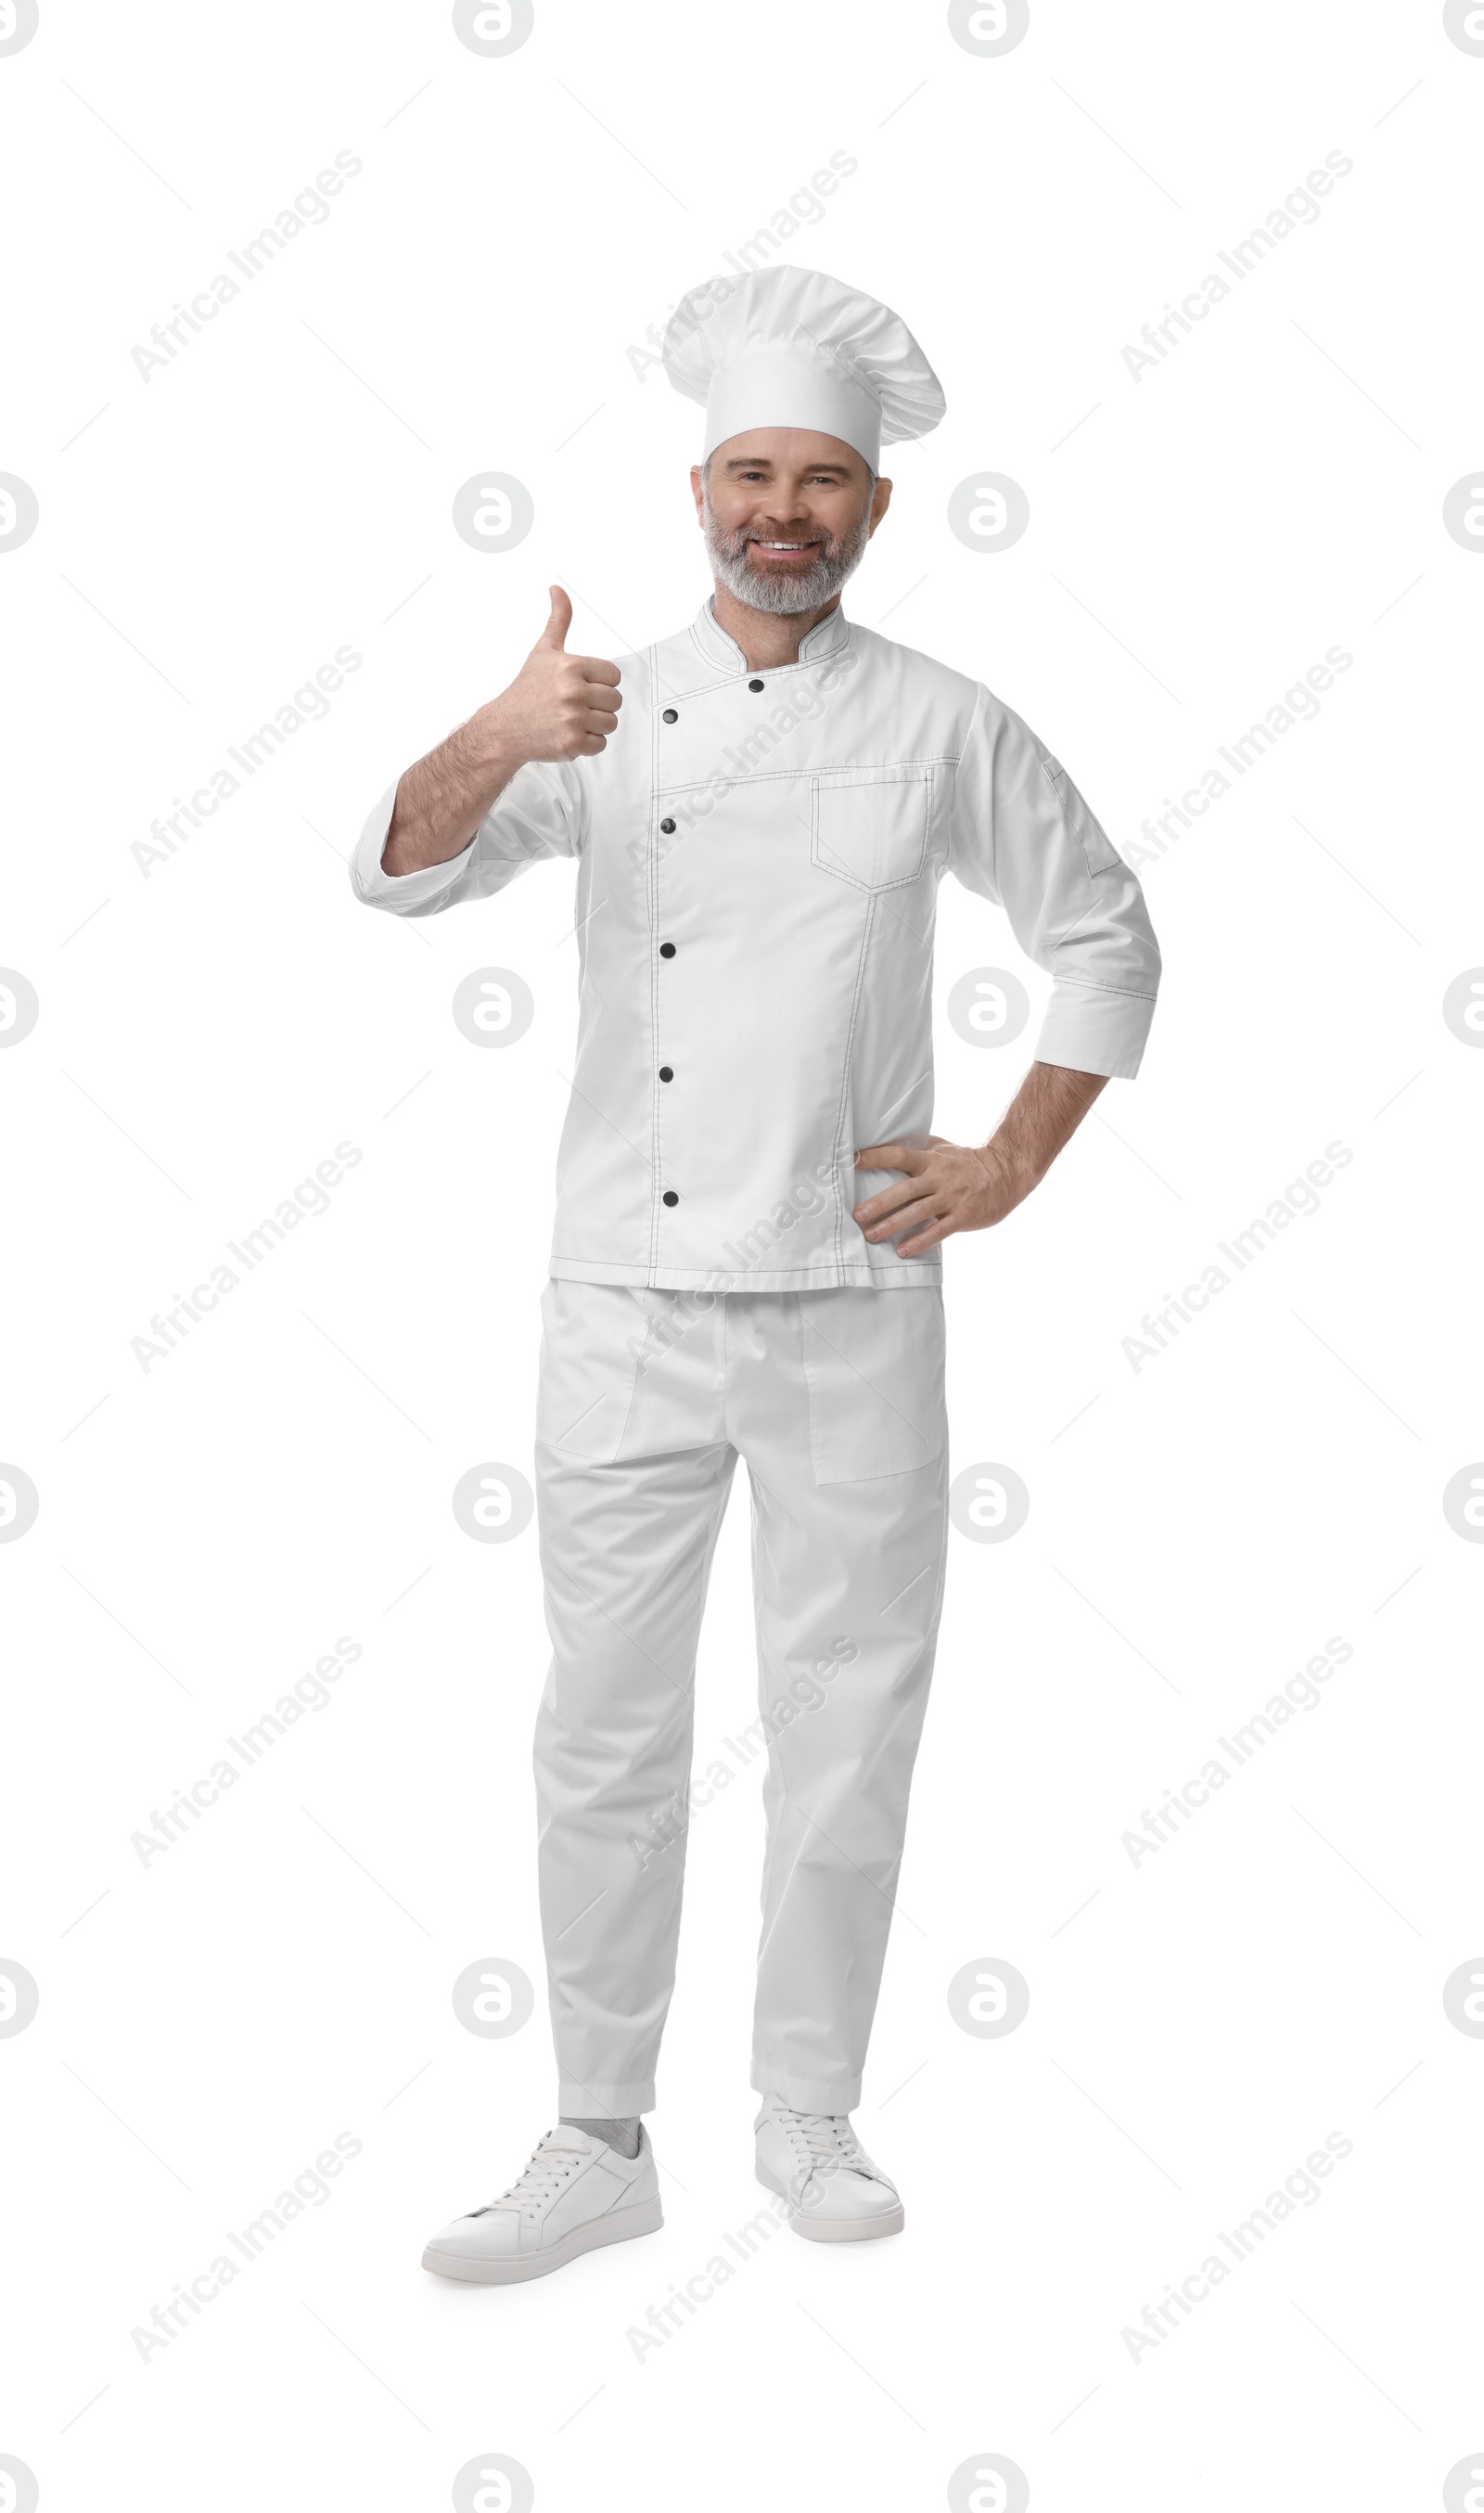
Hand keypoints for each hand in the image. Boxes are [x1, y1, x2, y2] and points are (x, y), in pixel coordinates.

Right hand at [478, 586, 621, 765]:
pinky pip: (601, 744)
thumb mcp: (543, 650)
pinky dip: (588, 743)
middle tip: (576, 705)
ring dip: (595, 724)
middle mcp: (573, 691)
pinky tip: (569, 733)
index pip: (613, 675)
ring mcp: (573, 718)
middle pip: (615, 700)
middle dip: (599, 704)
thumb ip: (558, 620)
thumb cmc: (526, 690)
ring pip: (611, 723)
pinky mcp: (572, 743)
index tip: (583, 686)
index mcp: (571, 666)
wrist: (505, 727)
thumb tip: (557, 590)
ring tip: (572, 719)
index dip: (601, 682)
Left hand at [852, 1135, 1023, 1257]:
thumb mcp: (943, 1148)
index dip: (877, 1157)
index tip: (853, 1161)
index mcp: (931, 1160)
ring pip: (918, 1212)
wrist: (1007, 1172)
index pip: (900, 1155)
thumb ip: (919, 1147)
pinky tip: (903, 1251)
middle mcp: (939, 1178)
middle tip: (857, 1214)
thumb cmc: (968, 1161)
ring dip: (892, 1225)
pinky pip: (938, 1231)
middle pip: (904, 1190)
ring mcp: (951, 1198)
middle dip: (879, 1203)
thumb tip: (889, 1140)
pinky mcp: (963, 1216)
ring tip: (871, 1235)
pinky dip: (920, 1241)